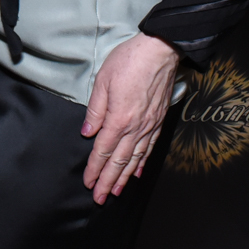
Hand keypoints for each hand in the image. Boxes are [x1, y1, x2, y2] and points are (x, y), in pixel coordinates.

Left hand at [81, 33, 177, 203]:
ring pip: (135, 158)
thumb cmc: (129, 61)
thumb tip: (87, 133)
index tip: (88, 182)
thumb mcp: (102, 81)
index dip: (94, 168)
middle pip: (119, 160)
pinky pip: (149, 147)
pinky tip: (136, 172)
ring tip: (115, 192)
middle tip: (99, 198)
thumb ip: (95, 110)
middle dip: (107, 181)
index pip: (103, 150)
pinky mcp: (158, 120)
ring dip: (124, 177)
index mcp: (119, 118)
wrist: (160, 51)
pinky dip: (142, 163)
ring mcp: (149, 125)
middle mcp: (136, 127)